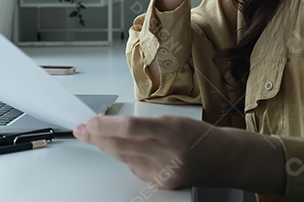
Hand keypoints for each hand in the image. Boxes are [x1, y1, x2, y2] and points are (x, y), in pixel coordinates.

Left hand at [73, 115, 286, 193]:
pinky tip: (120, 151)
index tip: (89, 121)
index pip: (130, 128)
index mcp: (170, 131)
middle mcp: (168, 153)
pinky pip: (135, 169)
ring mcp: (164, 172)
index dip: (105, 126)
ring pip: (124, 159)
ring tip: (92, 136)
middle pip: (122, 146)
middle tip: (81, 129)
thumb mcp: (171, 120)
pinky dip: (125, 159)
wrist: (222, 159)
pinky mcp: (163, 184)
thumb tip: (109, 126)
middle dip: (97, 137)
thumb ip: (142, 125)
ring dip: (106, 147)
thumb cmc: (197, 135)